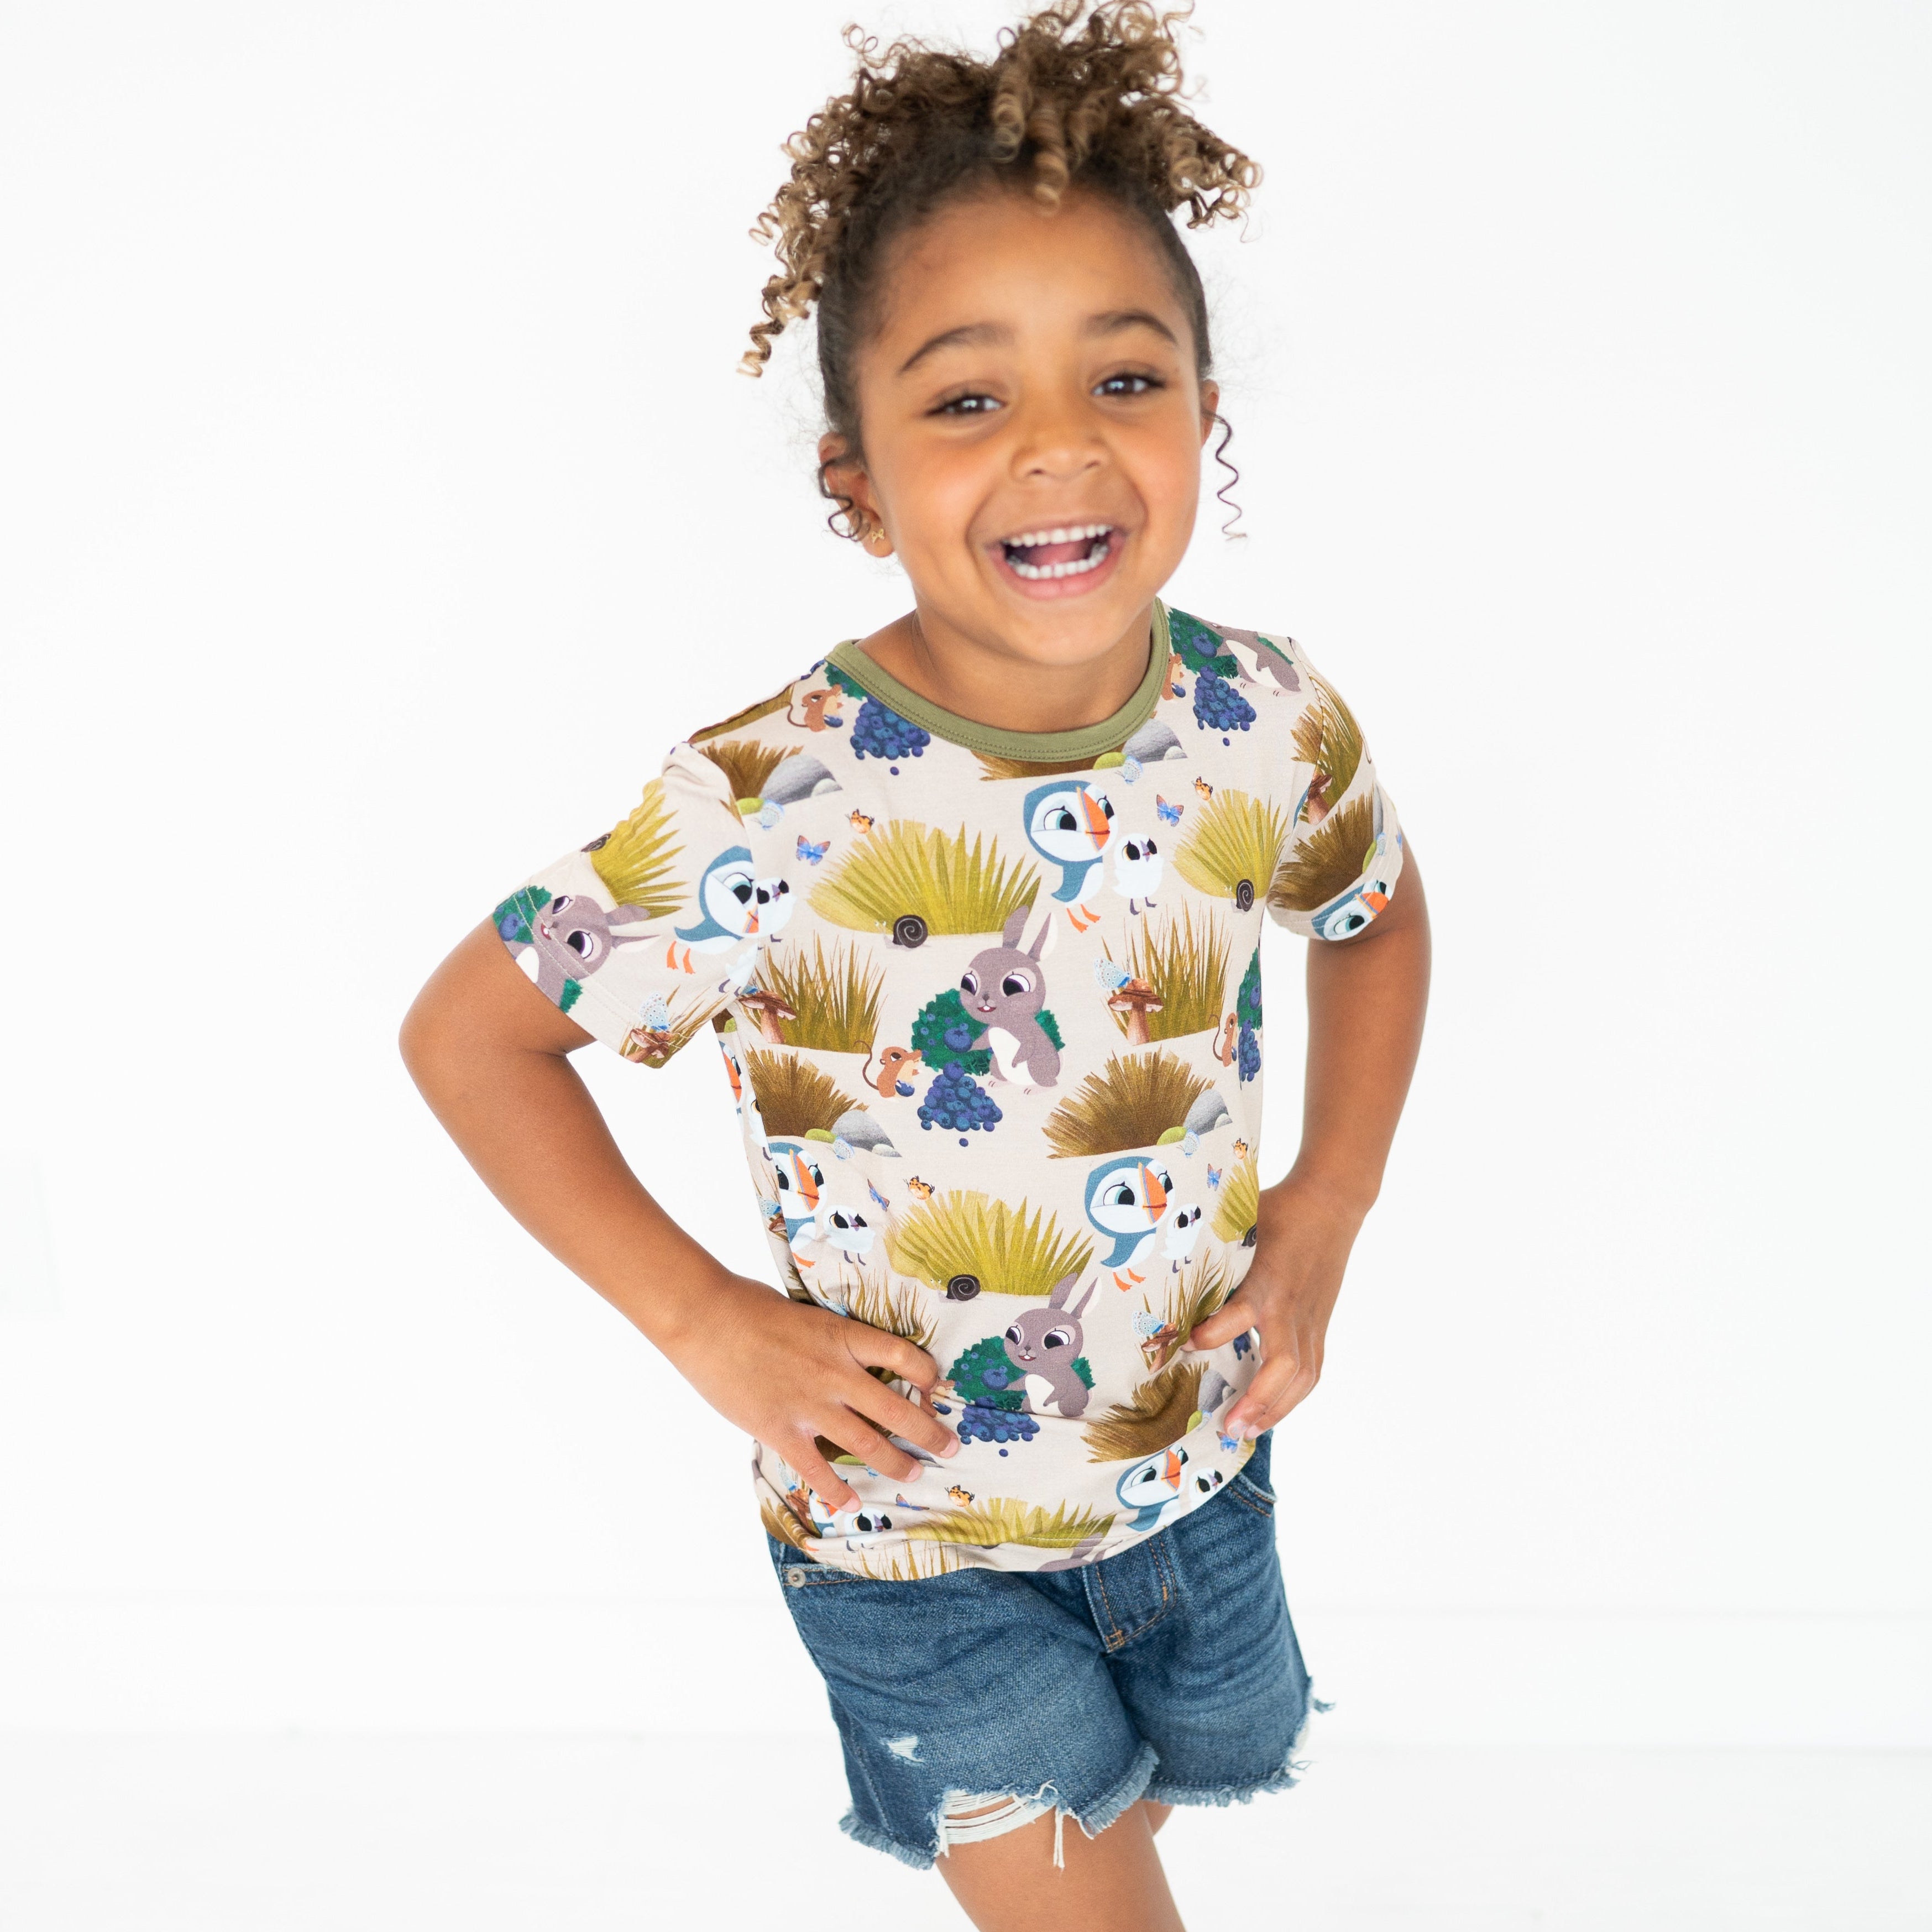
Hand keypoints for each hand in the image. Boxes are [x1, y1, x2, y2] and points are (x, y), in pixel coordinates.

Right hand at [658, 1271, 959, 1510]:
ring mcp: (811, 1406)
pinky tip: (850, 1504)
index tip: (937, 1386)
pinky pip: (818, 1470)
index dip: (928, 1374)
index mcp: (844, 1338)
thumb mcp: (804, 1314)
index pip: (904, 1355)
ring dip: (895, 1463)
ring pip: (867, 1444)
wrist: (706, 1318)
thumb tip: (842, 1355)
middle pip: (897, 1410)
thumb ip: (827, 1340)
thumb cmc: (749, 1306)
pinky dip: (837, 1491)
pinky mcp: (782, 1431)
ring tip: (913, 1475)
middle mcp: (837, 1374)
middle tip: (949, 1447)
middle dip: (928, 1432)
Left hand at [1184, 1174, 1366, 1438]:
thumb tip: (1161, 1261)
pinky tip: (1271, 1415)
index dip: (1210, 1335)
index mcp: (1266, 1281)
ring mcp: (1310, 1321)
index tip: (1180, 1346)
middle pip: (1283, 1363)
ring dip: (1275, 1409)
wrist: (1330, 1206)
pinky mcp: (1320, 1327)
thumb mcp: (1241, 1224)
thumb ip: (1210, 1250)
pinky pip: (1311, 1371)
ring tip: (1246, 1433)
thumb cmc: (1277, 1211)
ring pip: (1302, 1377)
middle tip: (1228, 1427)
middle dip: (1257, 1399)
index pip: (1239, 1315)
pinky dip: (1292, 1398)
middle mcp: (1290, 1308)